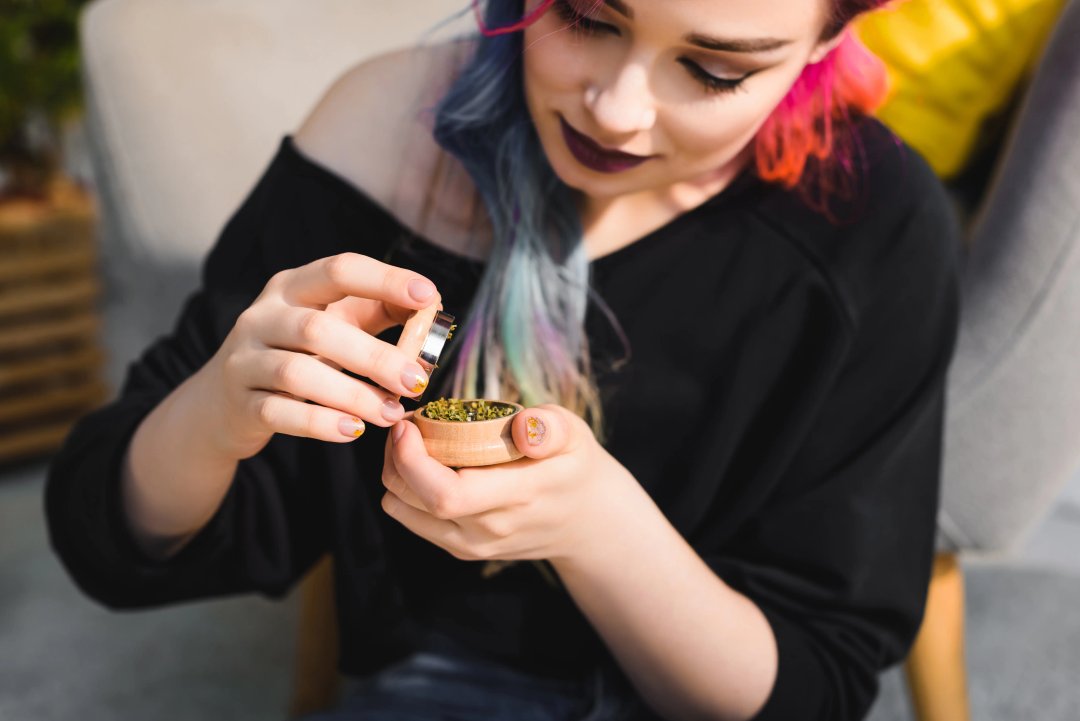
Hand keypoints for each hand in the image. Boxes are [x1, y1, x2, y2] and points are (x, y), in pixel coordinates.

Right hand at [200, 252, 439, 459]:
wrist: (224, 401)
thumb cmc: (298, 353)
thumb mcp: (334, 323)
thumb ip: (379, 311)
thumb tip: (432, 306)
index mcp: (291, 287)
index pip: (338, 270)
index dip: (384, 280)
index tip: (428, 295)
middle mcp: (261, 316)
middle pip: (317, 328)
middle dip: (374, 356)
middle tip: (415, 381)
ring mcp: (244, 360)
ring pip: (297, 373)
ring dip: (352, 395)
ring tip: (391, 413)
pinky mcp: (240, 403)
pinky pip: (279, 412)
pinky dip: (320, 423)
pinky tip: (353, 431)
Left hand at [381, 405, 632, 563]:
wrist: (585, 522)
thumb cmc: (574, 466)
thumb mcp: (574, 436)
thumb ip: (550, 428)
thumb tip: (524, 425)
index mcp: (518, 497)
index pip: (447, 494)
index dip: (413, 460)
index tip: (409, 425)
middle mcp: (490, 529)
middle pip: (414, 500)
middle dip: (395, 458)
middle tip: (406, 425)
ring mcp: (473, 545)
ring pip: (403, 510)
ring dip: (395, 472)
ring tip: (411, 441)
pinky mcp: (462, 549)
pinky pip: (412, 519)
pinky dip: (405, 489)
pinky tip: (423, 464)